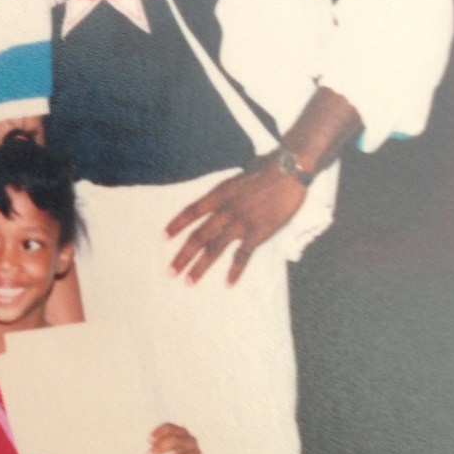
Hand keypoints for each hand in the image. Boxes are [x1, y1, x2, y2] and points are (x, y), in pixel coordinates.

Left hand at [164, 162, 305, 285]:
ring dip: (200, 267)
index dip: (176, 224)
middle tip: (170, 272)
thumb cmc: (266, 170)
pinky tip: (228, 284)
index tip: (163, 237)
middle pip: (198, 236)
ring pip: (215, 248)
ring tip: (189, 282)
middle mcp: (226, 210)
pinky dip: (235, 270)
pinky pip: (243, 255)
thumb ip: (225, 193)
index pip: (191, 211)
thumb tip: (216, 201)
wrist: (289, 170)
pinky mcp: (259, 232)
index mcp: (219, 194)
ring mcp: (242, 222)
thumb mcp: (237, 179)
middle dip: (182, 256)